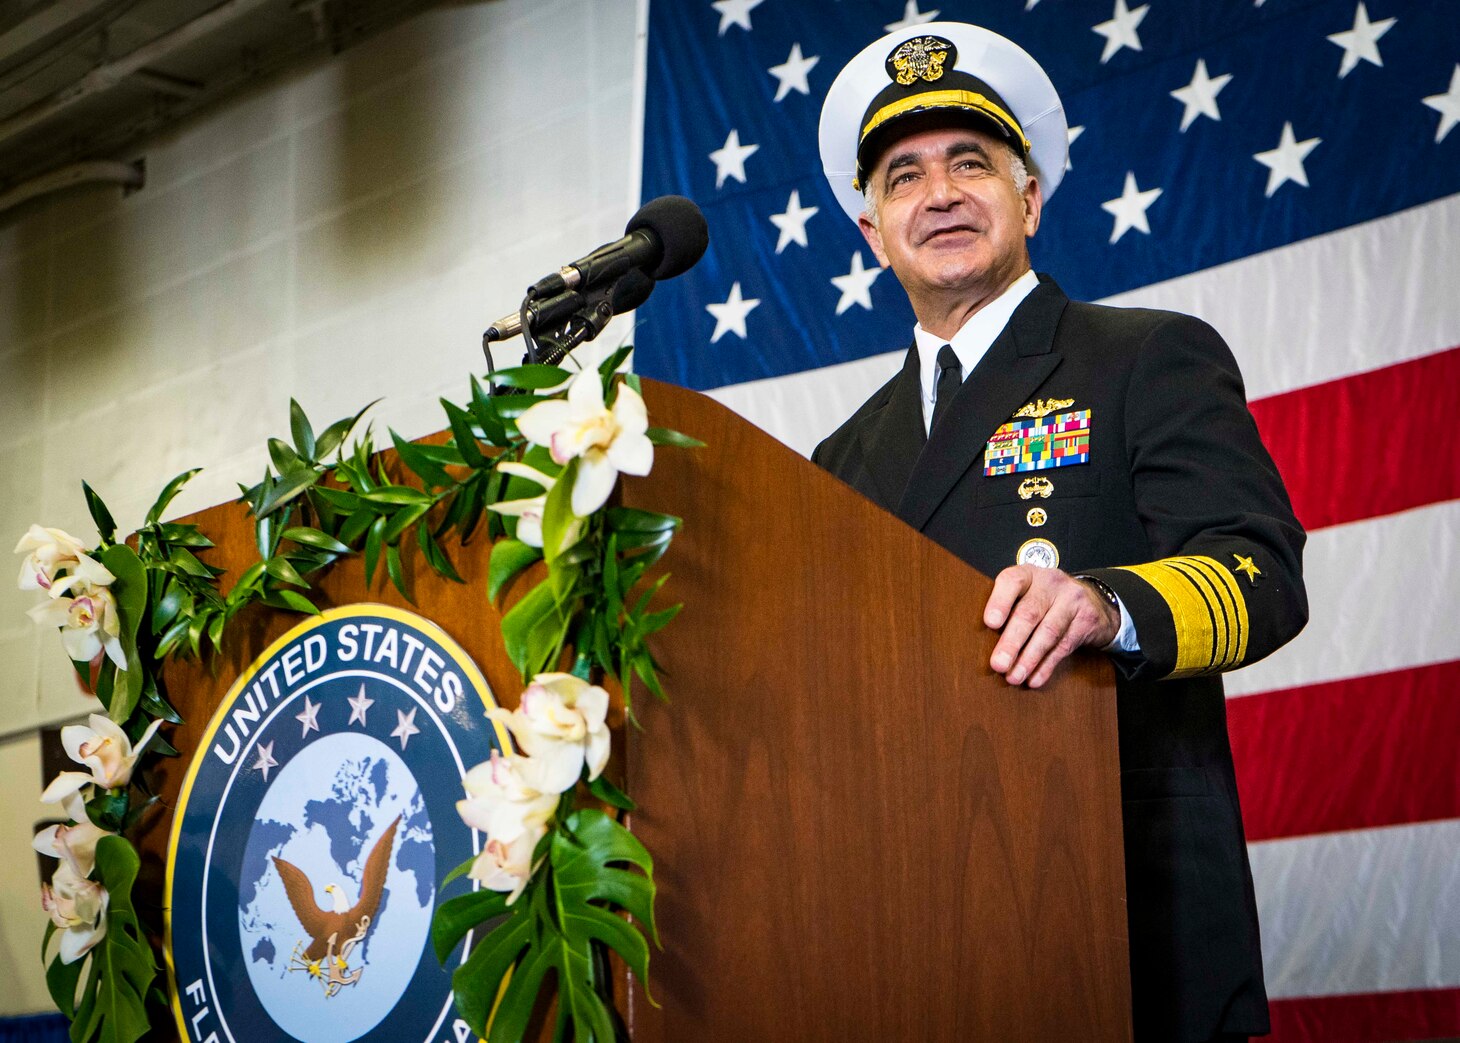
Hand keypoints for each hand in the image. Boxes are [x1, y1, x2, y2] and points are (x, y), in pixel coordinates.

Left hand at [982, 566, 1120, 688]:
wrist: (1093, 601)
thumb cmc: (1045, 600)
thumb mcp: (1027, 594)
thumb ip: (1008, 609)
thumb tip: (979, 642)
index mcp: (1029, 574)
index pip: (1013, 581)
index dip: (1000, 601)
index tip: (990, 623)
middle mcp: (1052, 582)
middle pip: (1029, 613)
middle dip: (1012, 642)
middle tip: (998, 664)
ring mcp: (1072, 600)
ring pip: (1048, 632)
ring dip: (1029, 659)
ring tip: (1014, 677)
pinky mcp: (1087, 620)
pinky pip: (1064, 647)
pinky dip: (1046, 666)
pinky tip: (1034, 679)